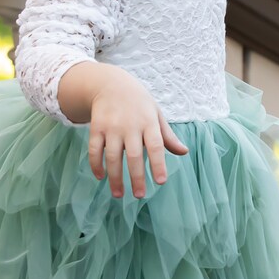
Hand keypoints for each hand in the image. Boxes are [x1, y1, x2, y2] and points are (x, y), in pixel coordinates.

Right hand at [86, 69, 188, 199]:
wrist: (110, 83)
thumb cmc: (139, 103)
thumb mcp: (156, 114)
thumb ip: (168, 136)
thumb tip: (184, 152)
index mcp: (149, 122)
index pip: (156, 146)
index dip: (158, 164)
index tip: (161, 182)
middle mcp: (130, 125)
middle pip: (134, 155)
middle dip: (136, 177)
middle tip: (139, 195)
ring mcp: (112, 126)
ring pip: (113, 156)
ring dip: (115, 178)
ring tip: (118, 195)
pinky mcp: (96, 127)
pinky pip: (95, 150)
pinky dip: (96, 165)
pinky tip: (101, 177)